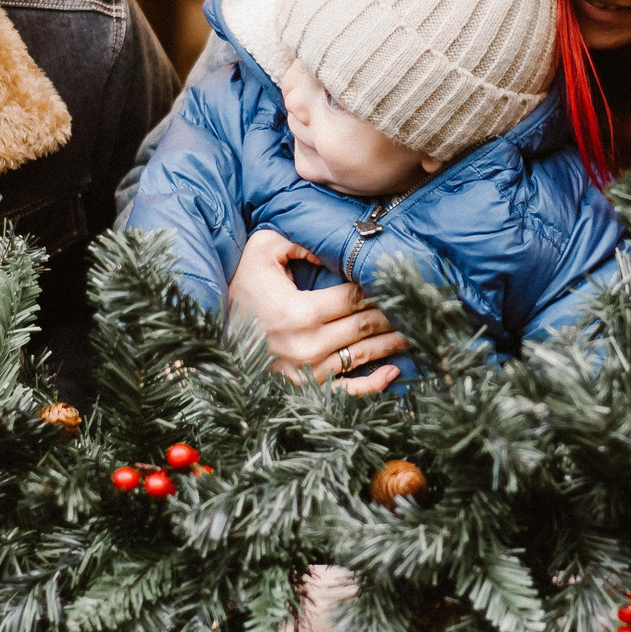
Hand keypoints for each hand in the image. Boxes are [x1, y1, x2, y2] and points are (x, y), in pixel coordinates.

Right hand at [228, 228, 404, 394]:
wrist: (212, 340)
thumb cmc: (241, 291)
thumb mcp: (260, 251)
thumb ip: (297, 239)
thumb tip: (333, 246)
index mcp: (299, 312)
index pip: (354, 298)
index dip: (379, 287)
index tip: (397, 279)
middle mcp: (307, 346)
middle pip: (365, 326)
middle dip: (395, 313)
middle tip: (419, 303)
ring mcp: (308, 373)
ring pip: (364, 355)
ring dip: (393, 343)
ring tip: (417, 331)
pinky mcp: (306, 391)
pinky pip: (349, 392)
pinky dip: (375, 384)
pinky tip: (393, 371)